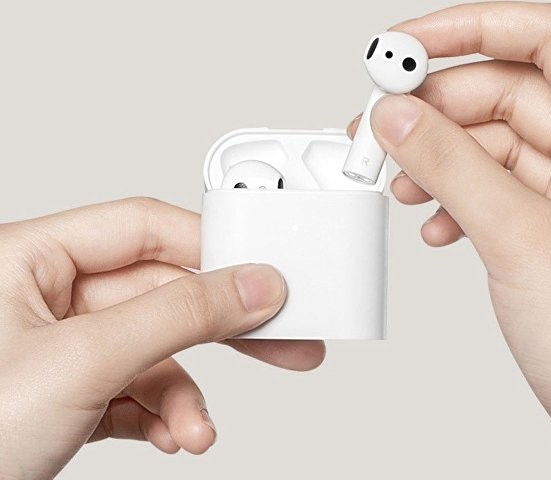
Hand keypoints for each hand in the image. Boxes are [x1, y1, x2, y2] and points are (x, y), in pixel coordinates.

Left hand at [0, 198, 324, 478]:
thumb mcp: (81, 362)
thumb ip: (177, 316)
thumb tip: (251, 286)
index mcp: (29, 260)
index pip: (143, 228)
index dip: (208, 247)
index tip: (262, 275)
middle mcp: (47, 299)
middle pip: (161, 292)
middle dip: (221, 326)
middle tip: (281, 339)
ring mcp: (63, 351)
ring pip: (155, 352)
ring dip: (186, 392)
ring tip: (196, 428)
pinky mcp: (74, 396)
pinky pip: (139, 390)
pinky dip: (164, 415)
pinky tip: (172, 435)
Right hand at [348, 3, 550, 477]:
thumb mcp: (523, 242)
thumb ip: (453, 169)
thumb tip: (400, 120)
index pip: (546, 40)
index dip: (471, 29)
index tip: (406, 47)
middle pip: (505, 92)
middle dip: (437, 106)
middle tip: (382, 124)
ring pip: (490, 146)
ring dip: (436, 157)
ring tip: (398, 180)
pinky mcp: (543, 237)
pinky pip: (487, 192)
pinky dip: (450, 199)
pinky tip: (432, 224)